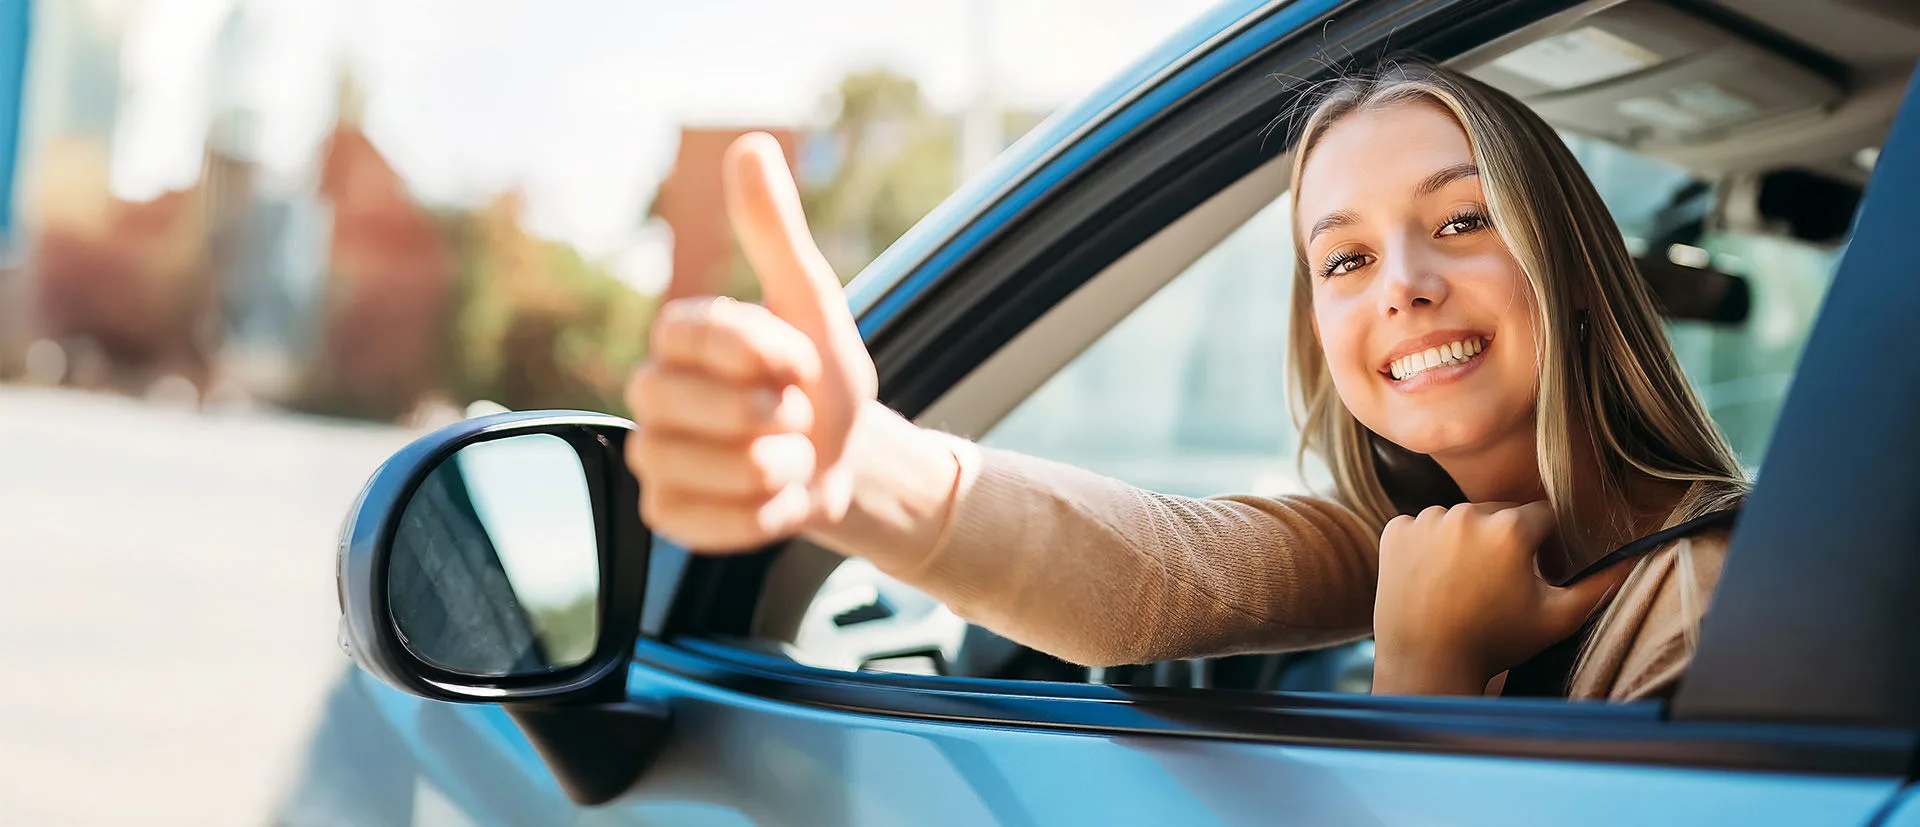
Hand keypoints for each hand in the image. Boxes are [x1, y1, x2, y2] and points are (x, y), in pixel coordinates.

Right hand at [624, 133, 878, 551]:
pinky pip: (700, 521)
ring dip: (770, 469)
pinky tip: (774, 498)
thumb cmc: (824, 379)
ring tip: (788, 457)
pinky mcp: (664, 513)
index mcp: (678, 335)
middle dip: (764, 415)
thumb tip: (747, 145)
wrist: (849, 462)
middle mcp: (650, 391)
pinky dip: (756, 516)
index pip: (695, 332)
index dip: (762, 352)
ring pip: (695, 467)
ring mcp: (651, 455)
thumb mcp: (813, 302)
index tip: (801, 361)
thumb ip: (774, 232)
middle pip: (678, 404)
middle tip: (795, 415)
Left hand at [1371, 502, 1622, 694]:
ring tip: (1463, 583)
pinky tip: (1433, 578)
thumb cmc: (1495, 642)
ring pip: (1460, 518)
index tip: (1534, 571)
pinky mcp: (1394, 530)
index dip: (1544, 544)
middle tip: (1497, 584)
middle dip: (1505, 540)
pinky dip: (1429, 546)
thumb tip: (1634, 559)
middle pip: (1499, 513)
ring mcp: (1425, 520)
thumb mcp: (1557, 618)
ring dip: (1467, 540)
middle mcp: (1465, 513)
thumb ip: (1599, 585)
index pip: (1542, 516)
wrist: (1426, 663)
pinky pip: (1422, 527)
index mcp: (1509, 528)